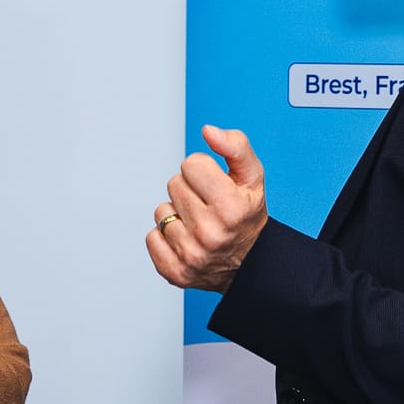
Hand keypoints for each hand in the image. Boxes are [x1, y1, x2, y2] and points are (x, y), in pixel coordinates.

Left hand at [147, 125, 269, 292]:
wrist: (250, 263)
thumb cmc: (247, 214)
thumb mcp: (252, 177)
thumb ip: (235, 146)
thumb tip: (207, 130)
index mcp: (231, 207)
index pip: (190, 164)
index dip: (202, 170)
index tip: (214, 185)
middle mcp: (211, 233)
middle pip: (173, 185)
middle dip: (189, 190)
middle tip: (208, 205)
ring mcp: (191, 256)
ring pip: (161, 211)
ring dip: (177, 214)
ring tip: (199, 224)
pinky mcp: (175, 272)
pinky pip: (151, 237)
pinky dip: (165, 237)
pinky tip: (186, 240)